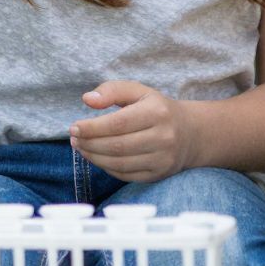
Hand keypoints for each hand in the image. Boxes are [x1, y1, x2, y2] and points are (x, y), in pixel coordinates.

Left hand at [70, 80, 196, 181]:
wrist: (191, 133)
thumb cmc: (158, 109)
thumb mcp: (139, 91)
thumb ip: (112, 90)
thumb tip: (87, 99)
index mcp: (157, 112)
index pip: (118, 123)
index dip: (92, 127)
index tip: (74, 127)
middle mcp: (162, 137)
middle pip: (117, 146)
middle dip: (90, 143)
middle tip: (73, 139)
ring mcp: (161, 159)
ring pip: (120, 163)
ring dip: (94, 157)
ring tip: (81, 148)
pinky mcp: (158, 175)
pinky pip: (126, 175)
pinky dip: (107, 168)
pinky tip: (97, 158)